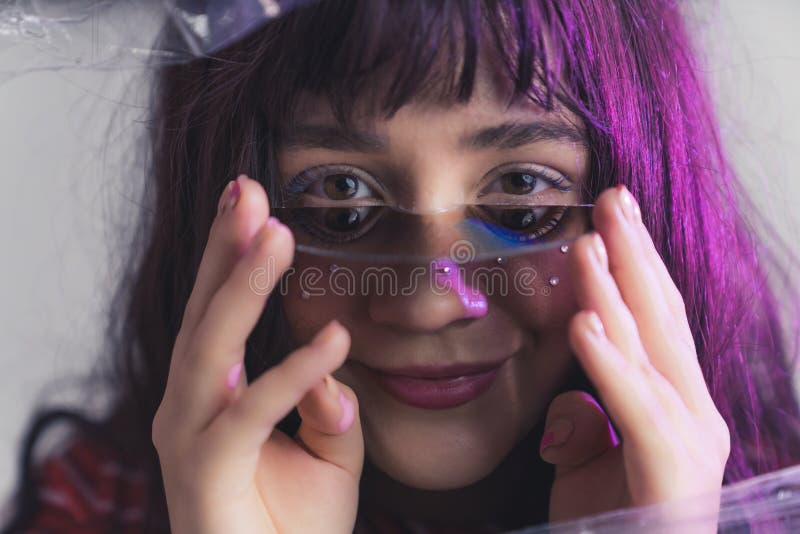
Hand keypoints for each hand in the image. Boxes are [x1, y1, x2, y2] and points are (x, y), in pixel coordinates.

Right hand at [152, 175, 363, 533]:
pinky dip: (295, 372)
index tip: (250, 199)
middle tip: (250, 189)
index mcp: (212, 394)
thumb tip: (332, 362)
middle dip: (225, 248)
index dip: (231, 254)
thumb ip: (329, 402)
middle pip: (206, 313)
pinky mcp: (206, 470)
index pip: (219, 311)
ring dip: (245, 288)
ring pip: (214, 347)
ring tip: (277, 233)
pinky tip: (335, 338)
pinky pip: (254, 410)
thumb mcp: (328, 452)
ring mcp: (190, 436)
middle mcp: (190, 406)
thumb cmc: (292, 525)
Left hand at [540, 185, 729, 528]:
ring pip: (649, 350)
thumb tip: (573, 392)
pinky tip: (585, 323)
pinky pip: (635, 407)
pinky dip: (608, 362)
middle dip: (634, 255)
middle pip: (661, 318)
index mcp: (676, 404)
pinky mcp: (670, 471)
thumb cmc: (610, 524)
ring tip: (588, 243)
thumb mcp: (587, 463)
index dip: (636, 265)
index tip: (610, 217)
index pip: (657, 321)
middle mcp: (691, 413)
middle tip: (611, 198)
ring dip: (616, 291)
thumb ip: (586, 418)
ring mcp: (688, 439)